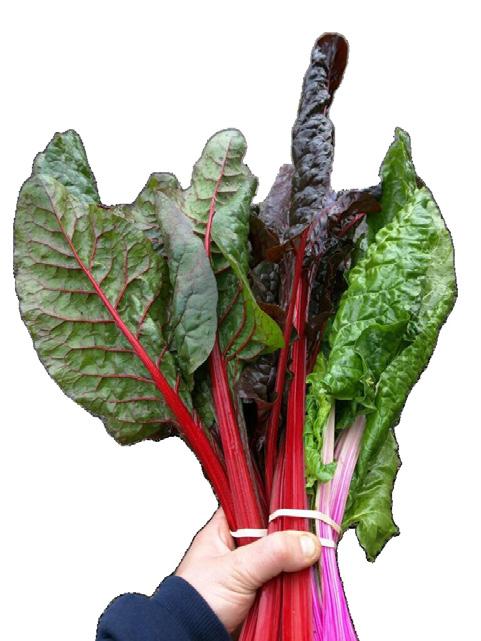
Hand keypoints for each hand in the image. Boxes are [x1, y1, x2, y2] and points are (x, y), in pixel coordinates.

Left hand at [175, 508, 320, 633]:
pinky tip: (312, 580)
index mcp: (224, 530)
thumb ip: (273, 552)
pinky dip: (298, 584)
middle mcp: (238, 548)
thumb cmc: (198, 599)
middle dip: (294, 536)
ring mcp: (251, 572)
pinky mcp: (261, 596)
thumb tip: (309, 543)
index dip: (278, 502)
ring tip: (319, 557)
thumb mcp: (236, 569)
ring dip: (299, 562)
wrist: (189, 640)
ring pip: (283, 559)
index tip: (304, 503)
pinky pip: (286, 584)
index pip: (255, 504)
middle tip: (318, 533)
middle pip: (275, 533)